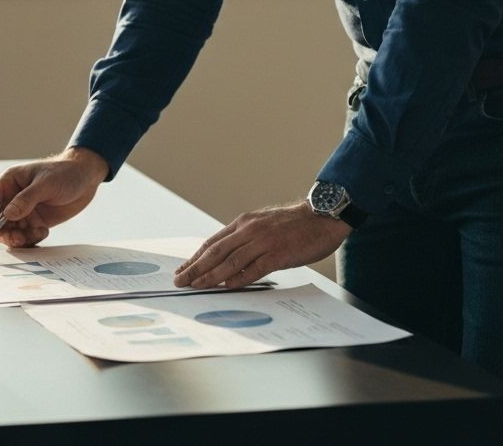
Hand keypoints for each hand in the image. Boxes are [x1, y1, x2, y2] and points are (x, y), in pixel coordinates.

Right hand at [0, 147, 108, 246]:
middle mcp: (14, 198)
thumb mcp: (46, 183)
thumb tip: (7, 215)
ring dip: (19, 239)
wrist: (87, 177)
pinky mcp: (36, 221)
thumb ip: (26, 199)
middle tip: (18, 239)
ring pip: (11, 232)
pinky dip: (31, 240)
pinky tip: (44, 232)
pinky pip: (26, 236)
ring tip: (37, 233)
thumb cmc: (66, 172)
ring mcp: (25, 210)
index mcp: (10, 182)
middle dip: (4, 233)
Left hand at [173, 201, 350, 289]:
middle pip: (216, 251)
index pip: (213, 242)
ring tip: (197, 287)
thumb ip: (246, 239)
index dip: (195, 257)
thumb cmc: (294, 224)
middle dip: (195, 268)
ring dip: (211, 276)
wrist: (322, 216)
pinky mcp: (279, 253)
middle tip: (179, 281)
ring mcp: (264, 241)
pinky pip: (254, 268)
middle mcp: (250, 230)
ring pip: (231, 261)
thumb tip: (228, 259)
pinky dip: (239, 278)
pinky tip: (227, 287)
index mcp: (244, 223)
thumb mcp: (263, 225)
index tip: (182, 269)